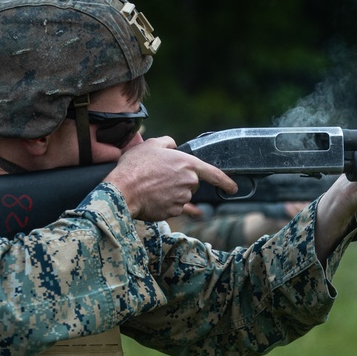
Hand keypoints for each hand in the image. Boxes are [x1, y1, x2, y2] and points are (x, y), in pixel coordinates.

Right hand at [104, 137, 237, 220]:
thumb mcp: (152, 144)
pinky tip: (152, 197)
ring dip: (171, 192)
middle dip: (180, 180)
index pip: (214, 173)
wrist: (123, 190)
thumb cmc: (136, 166)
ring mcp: (182, 199)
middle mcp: (189, 183)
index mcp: (188, 164)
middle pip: (192, 183)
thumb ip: (168, 143)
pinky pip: (173, 207)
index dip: (226, 182)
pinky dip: (164, 202)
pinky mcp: (173, 212)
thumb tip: (174, 146)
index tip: (233, 188)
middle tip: (159, 176)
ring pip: (182, 195)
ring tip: (152, 186)